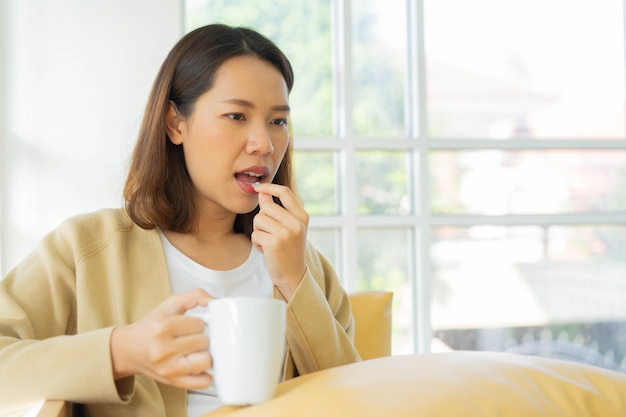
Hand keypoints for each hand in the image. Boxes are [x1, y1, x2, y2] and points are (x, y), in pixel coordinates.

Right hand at [110, 289, 212, 388]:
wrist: (129, 349)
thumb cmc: (152, 326)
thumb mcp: (170, 304)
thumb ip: (194, 296)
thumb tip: (214, 300)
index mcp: (162, 327)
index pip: (199, 324)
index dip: (198, 323)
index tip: (190, 326)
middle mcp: (163, 349)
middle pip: (203, 342)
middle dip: (201, 338)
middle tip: (190, 338)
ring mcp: (168, 368)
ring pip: (205, 361)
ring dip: (204, 354)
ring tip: (195, 350)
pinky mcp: (173, 382)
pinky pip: (202, 381)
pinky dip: (206, 374)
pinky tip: (198, 365)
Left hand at [252, 183, 308, 300]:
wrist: (293, 276)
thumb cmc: (288, 250)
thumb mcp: (288, 227)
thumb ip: (276, 209)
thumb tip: (262, 192)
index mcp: (302, 217)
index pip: (285, 192)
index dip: (270, 187)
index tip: (258, 188)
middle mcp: (297, 223)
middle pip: (266, 207)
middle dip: (262, 219)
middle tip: (269, 232)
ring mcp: (287, 233)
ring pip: (258, 220)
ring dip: (258, 231)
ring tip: (268, 241)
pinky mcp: (275, 243)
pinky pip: (255, 234)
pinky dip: (256, 243)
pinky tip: (265, 250)